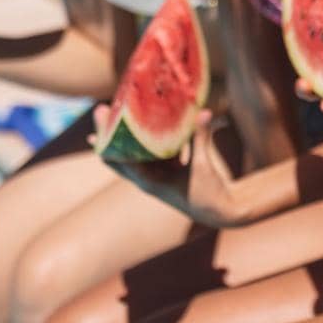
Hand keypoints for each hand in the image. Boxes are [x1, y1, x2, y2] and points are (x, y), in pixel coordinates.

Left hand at [92, 108, 250, 227]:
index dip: (108, 136)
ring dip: (129, 135)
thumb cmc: (208, 193)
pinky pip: (154, 152)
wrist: (220, 212)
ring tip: (122, 111)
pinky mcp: (167, 172)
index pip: (118, 157)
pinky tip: (153, 121)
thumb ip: (200, 137)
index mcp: (149, 181)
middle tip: (102, 110)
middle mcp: (147, 179)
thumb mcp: (203, 164)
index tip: (103, 114)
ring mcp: (156, 176)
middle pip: (118, 155)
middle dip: (109, 134)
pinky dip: (151, 138)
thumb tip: (203, 112)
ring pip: (135, 153)